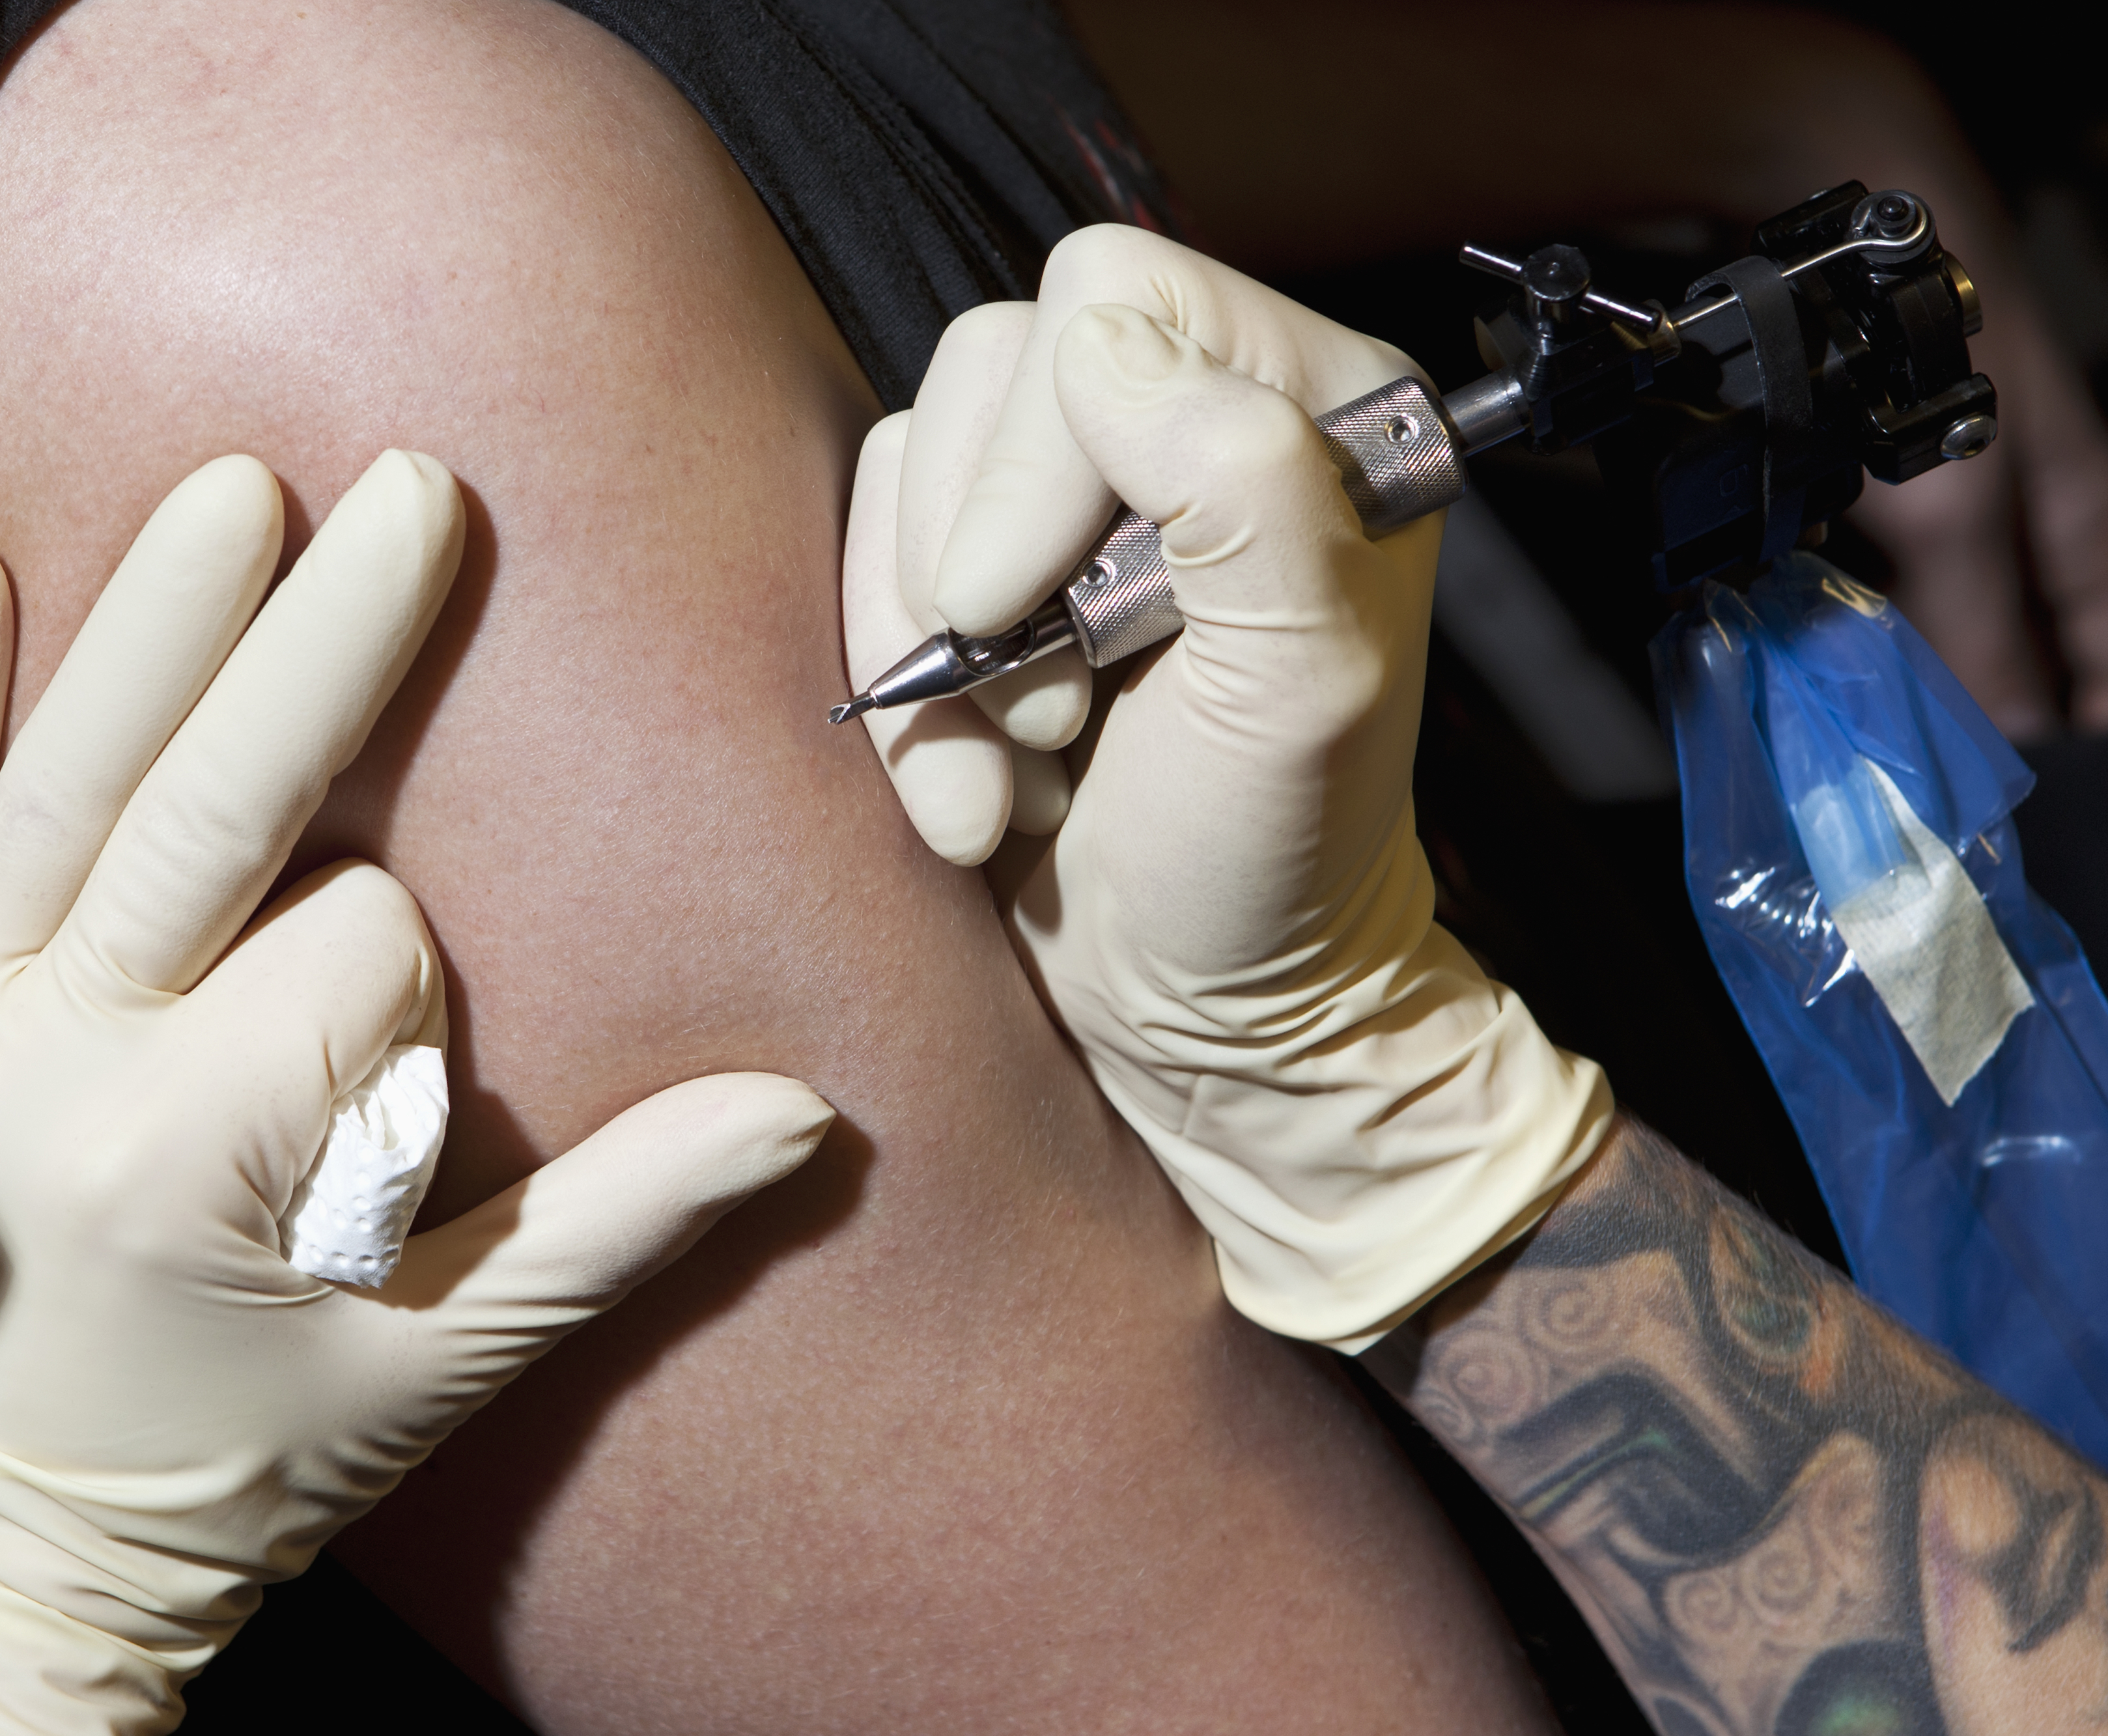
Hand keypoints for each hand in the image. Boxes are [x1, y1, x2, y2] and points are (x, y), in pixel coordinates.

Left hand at [0, 453, 831, 1733]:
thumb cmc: (221, 1469)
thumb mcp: (436, 1369)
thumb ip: (619, 1226)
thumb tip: (805, 1113)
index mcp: (208, 1154)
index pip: (361, 950)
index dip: (414, 972)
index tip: (411, 1073)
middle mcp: (70, 1064)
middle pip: (215, 805)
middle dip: (326, 644)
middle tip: (414, 490)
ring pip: (65, 785)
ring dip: (158, 626)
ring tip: (243, 488)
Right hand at [845, 226, 1610, 1347]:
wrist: (1197, 1013)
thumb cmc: (1270, 864)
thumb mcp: (1300, 686)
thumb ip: (1242, 487)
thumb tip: (1099, 351)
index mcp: (1304, 409)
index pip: (1111, 299)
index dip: (1049, 451)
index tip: (1061, 613)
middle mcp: (1185, 427)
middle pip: (992, 368)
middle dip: (988, 565)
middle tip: (1054, 715)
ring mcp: (1069, 504)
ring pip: (909, 463)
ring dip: (933, 651)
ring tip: (1017, 771)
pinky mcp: (976, 579)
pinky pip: (865, 556)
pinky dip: (897, 695)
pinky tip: (972, 796)